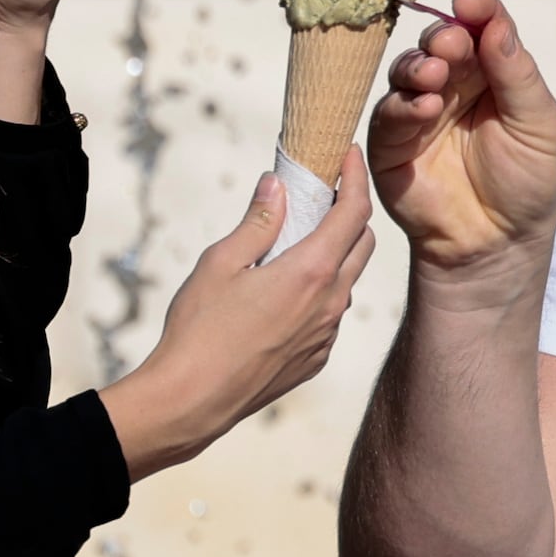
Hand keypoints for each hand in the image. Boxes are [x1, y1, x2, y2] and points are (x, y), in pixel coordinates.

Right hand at [102, 172, 371, 476]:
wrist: (192, 400)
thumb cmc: (198, 329)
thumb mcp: (220, 263)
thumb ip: (257, 222)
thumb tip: (277, 185)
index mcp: (310, 271)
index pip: (353, 212)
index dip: (356, 178)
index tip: (350, 156)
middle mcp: (330, 302)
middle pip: (363, 244)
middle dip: (351, 213)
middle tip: (323, 197)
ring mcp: (327, 335)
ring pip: (348, 281)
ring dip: (337, 255)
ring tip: (300, 243)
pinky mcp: (316, 358)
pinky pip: (331, 315)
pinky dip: (321, 292)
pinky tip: (287, 292)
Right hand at [370, 0, 555, 271]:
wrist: (501, 244)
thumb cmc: (527, 182)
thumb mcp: (538, 124)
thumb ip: (516, 73)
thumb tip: (495, 22)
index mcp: (491, 74)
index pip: (481, 29)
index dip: (476, 10)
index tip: (470, 0)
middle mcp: (452, 86)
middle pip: (438, 43)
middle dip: (443, 37)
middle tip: (452, 43)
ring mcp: (418, 114)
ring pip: (406, 71)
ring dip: (418, 66)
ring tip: (435, 74)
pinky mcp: (391, 145)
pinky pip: (388, 115)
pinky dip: (403, 105)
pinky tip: (424, 107)